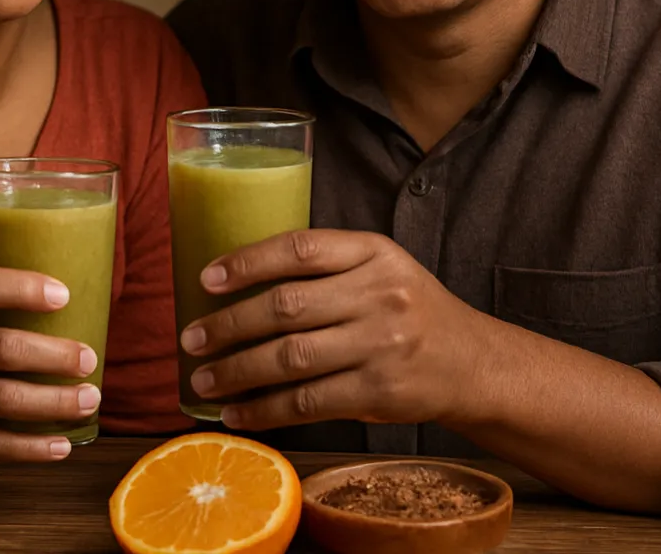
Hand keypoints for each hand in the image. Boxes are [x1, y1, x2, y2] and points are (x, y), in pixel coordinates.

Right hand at [0, 266, 99, 461]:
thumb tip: (61, 296)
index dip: (22, 288)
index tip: (64, 295)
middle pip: (1, 349)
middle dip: (54, 355)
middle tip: (90, 358)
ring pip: (2, 400)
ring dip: (54, 402)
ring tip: (90, 399)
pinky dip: (30, 447)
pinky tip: (63, 445)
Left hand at [179, 229, 490, 431]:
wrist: (471, 363)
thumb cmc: (408, 310)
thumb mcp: (380, 267)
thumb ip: (325, 266)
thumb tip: (237, 281)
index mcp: (374, 252)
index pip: (301, 248)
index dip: (248, 261)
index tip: (206, 278)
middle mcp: (379, 294)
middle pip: (286, 307)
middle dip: (229, 325)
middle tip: (190, 338)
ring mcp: (380, 346)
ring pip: (291, 358)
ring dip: (237, 372)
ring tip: (202, 380)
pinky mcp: (379, 393)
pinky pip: (308, 403)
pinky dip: (265, 411)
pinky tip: (237, 413)